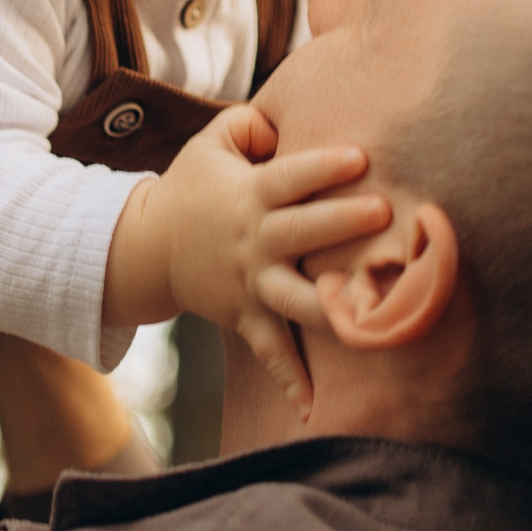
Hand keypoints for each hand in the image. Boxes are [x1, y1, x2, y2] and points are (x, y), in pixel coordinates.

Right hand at [103, 104, 390, 417]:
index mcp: (249, 196)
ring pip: (293, 297)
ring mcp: (250, 283)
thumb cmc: (193, 186)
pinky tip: (314, 408)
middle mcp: (253, 241)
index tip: (362, 156)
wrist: (147, 248)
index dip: (323, 165)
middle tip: (383, 213)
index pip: (289, 177)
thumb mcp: (213, 142)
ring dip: (329, 304)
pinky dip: (289, 380)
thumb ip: (253, 123)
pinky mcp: (245, 316)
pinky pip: (270, 351)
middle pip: (300, 232)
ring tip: (368, 313)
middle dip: (340, 223)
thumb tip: (289, 122)